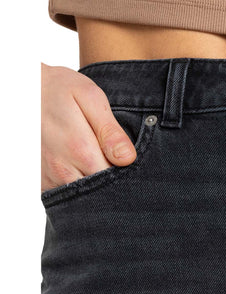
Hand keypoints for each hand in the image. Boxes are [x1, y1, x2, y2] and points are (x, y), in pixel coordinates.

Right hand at [41, 63, 136, 192]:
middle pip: (101, 190)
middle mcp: (62, 169)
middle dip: (110, 178)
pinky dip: (77, 182)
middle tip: (104, 153)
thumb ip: (110, 131)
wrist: (23, 92)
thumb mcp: (89, 98)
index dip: (124, 171)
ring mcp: (50, 178)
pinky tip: (75, 162)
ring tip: (88, 154)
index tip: (120, 157)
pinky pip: (69, 192)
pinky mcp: (42, 184)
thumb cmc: (59, 91)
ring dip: (92, 179)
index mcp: (79, 149)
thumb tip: (127, 158)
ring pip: (85, 195)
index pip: (115, 178)